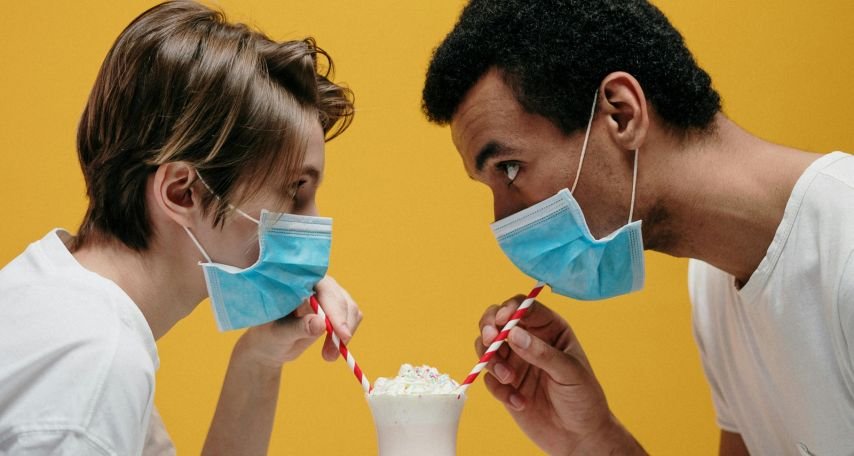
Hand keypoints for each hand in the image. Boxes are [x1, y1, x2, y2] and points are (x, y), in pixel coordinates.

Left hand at [237, 275, 362, 368]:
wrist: (271, 344)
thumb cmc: (268, 336)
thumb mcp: (279, 334)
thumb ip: (298, 327)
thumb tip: (321, 324)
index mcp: (299, 283)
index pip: (324, 290)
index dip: (335, 310)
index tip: (341, 334)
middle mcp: (317, 285)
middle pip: (341, 300)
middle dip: (340, 327)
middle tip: (330, 355)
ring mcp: (329, 295)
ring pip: (351, 309)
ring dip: (345, 334)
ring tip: (328, 356)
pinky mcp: (337, 308)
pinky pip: (352, 317)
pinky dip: (346, 335)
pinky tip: (332, 350)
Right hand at [476, 295, 644, 454]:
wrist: (579, 437)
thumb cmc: (584, 399)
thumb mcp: (569, 372)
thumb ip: (541, 352)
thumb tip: (513, 333)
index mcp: (550, 329)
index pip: (524, 307)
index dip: (510, 309)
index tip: (502, 320)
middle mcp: (529, 340)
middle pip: (497, 320)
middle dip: (489, 328)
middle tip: (491, 341)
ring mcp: (514, 361)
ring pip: (486, 346)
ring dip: (491, 360)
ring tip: (510, 379)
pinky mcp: (505, 384)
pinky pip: (488, 378)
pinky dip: (499, 389)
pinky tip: (520, 402)